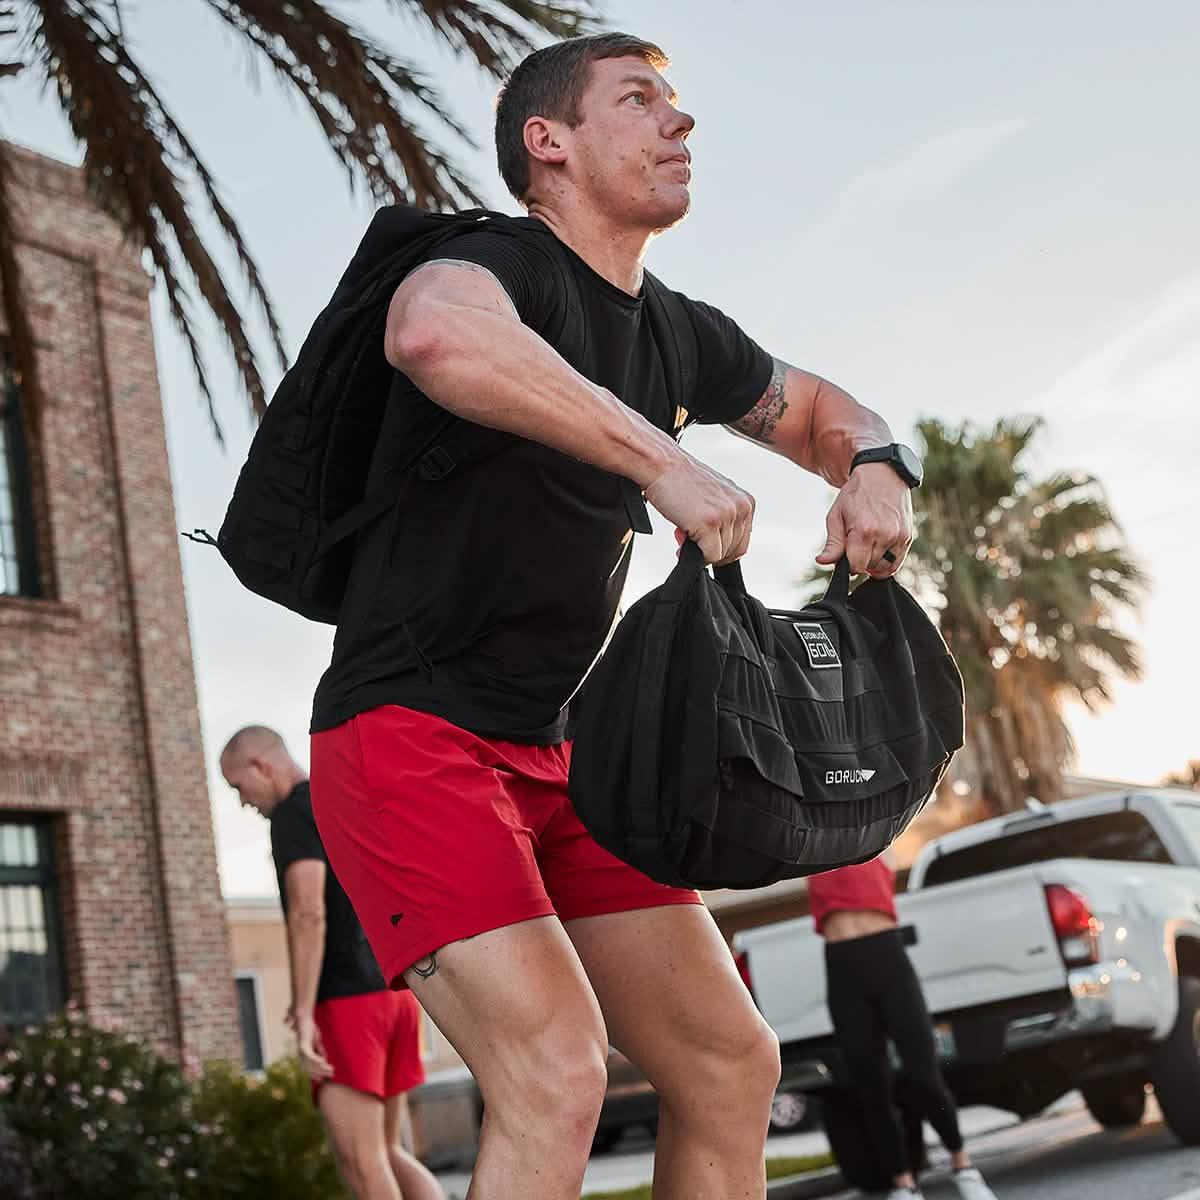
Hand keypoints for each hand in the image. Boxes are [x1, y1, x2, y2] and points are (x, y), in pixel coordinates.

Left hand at [288, 1005, 333, 1080]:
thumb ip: (319, 1051)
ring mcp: (301, 1050)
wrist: (303, 1018)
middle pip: (310, 1068)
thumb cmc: (310, 1029)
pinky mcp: (303, 1045)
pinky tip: (323, 1062)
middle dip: (321, 1072)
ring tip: (330, 1069)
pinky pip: (309, 1055)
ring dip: (320, 1067)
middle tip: (331, 1074)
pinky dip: (316, 1060)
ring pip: (310, 1064)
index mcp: (303, 1055)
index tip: (323, 1080)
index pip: (308, 1069)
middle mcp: (300, 1055)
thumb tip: (324, 1060)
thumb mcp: (317, 1042)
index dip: (315, 1075)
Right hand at [643, 448, 754, 564]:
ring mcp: (727, 515)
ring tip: (684, 530)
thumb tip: (720, 545)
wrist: (662, 465)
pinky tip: (682, 539)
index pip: (743, 541)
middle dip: (710, 549)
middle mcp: (741, 508)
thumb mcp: (715, 497)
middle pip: (734, 551)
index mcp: (746, 502)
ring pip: (721, 555)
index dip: (721, 547)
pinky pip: (709, 556)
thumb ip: (724, 517)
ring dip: (700, 550)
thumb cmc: (681, 479)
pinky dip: (694, 555)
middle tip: (691, 536)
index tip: (705, 542)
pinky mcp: (710, 523)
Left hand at [816, 462, 912, 576]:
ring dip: (874, 564)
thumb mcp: (836, 516)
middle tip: (856, 546)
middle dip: (861, 562)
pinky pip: (897, 562)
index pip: (856, 567)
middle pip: (869, 568)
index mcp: (863, 531)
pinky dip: (887, 562)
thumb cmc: (855, 495)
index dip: (848, 565)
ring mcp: (898, 537)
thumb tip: (822, 562)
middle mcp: (884, 535)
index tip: (846, 555)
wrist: (882, 475)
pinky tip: (879, 550)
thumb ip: (832, 543)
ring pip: (884, 568)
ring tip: (868, 547)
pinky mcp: (908, 537)